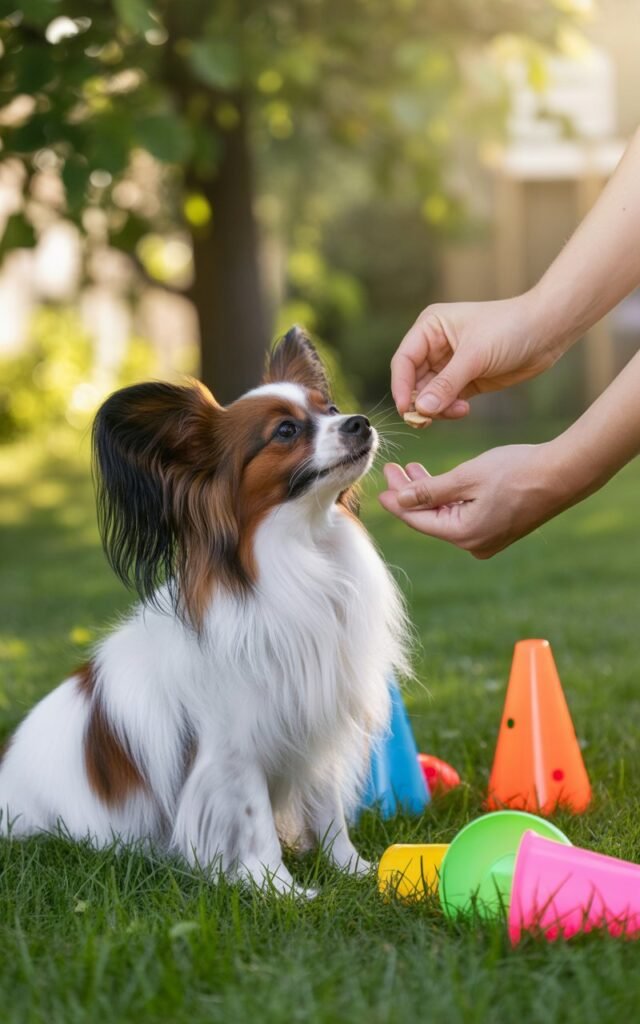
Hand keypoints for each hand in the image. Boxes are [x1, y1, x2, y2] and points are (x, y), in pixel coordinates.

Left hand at [378, 444, 566, 557]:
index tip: (382, 484)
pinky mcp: (497, 528)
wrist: (563, 473)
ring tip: (411, 469)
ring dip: (428, 492)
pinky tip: (438, 480)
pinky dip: (448, 497)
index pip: (418, 520)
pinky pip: (462, 514)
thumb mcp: (466, 477)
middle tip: (393, 470)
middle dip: (410, 493)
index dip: (397, 501)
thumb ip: (429, 490)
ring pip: (445, 515)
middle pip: (430, 519)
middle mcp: (474, 544)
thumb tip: (399, 499)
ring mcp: (487, 538)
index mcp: (464, 535)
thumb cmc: (517, 471)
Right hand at [391, 292, 559, 417]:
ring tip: (457, 411)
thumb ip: (446, 384)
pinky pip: (447, 400)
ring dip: (437, 408)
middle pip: (413, 380)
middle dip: (420, 401)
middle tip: (427, 420)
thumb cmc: (511, 329)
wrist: (548, 331)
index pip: (404, 360)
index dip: (401, 385)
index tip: (406, 409)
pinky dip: (450, 409)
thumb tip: (420, 409)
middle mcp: (436, 345)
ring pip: (429, 394)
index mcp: (430, 327)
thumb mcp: (475, 356)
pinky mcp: (466, 380)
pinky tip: (464, 410)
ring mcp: (450, 364)